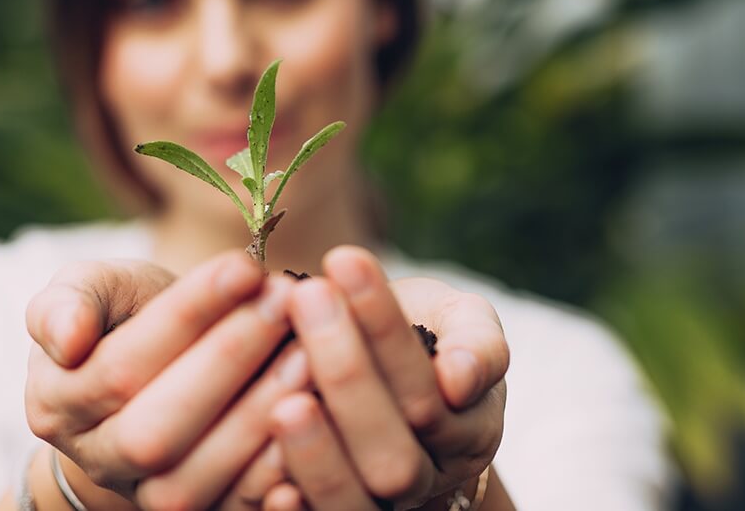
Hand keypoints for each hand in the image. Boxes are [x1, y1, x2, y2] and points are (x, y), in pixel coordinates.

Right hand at [24, 251, 309, 508]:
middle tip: (286, 303)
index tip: (246, 266)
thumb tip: (68, 337)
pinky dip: (275, 477)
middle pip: (155, 430)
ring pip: (194, 479)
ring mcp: (147, 498)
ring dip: (258, 416)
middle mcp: (98, 461)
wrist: (165, 374)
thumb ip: (72, 299)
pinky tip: (317, 421)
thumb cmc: (132, 320)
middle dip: (227, 361)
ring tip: (309, 353)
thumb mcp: (98, 291)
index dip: (188, 314)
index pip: (121, 364)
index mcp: (57, 402)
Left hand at [230, 246, 509, 509]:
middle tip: (305, 299)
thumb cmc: (420, 336)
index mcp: (470, 427)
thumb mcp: (460, 322)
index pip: (426, 385)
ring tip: (282, 396)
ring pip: (356, 500)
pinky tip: (270, 478)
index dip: (384, 326)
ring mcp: (383, 507)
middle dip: (347, 374)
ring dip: (317, 450)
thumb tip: (458, 379)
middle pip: (393, 451)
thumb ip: (475, 342)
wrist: (385, 378)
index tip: (344, 259)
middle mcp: (429, 477)